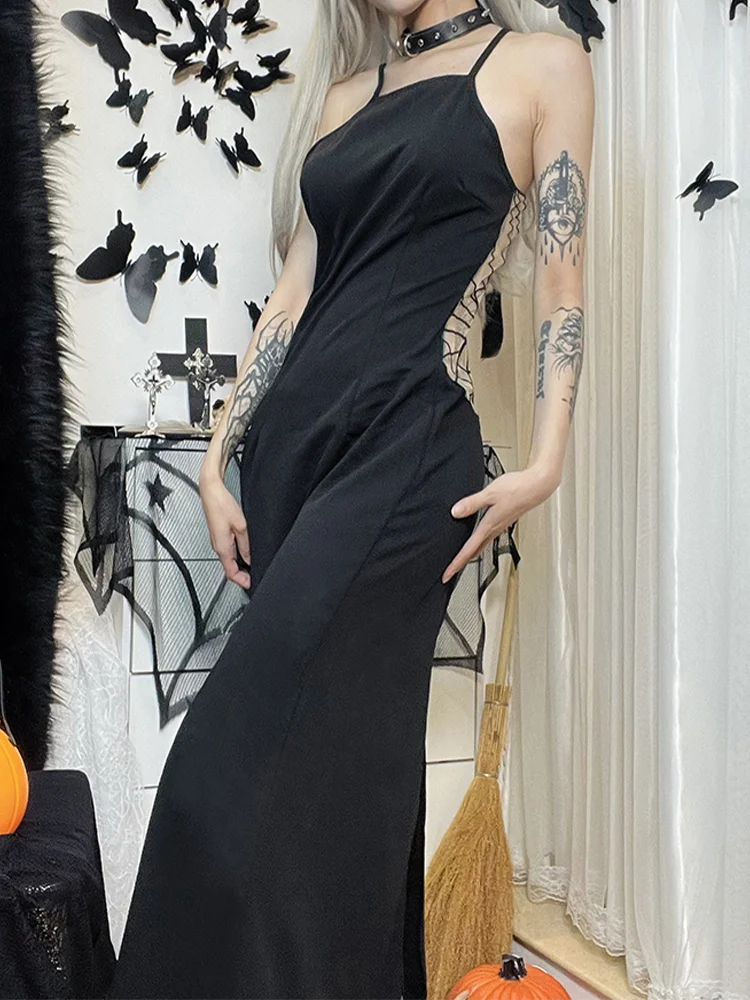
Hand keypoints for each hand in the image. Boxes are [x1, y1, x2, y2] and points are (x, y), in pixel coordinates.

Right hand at [199, 474, 250, 588]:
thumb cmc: (222, 505)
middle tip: (254, 576)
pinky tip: (245, 552)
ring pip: (229, 560)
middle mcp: (218, 546)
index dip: (242, 581)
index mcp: (222, 547)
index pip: (231, 573)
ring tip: (252, 567)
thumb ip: (246, 545)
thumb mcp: (241, 527)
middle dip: (242, 575)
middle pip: (230, 568)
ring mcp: (217, 541)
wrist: (211, 491)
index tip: (252, 584)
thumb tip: (250, 559)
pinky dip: (236, 556)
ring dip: (240, 565)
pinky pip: (228, 551)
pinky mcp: (218, 535)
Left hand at [441, 464, 559, 583]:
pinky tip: (477, 540)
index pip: (469, 549)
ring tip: (460, 561)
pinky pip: (488, 537)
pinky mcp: (504, 520)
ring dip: (470, 555)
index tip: (448, 574)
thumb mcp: (490, 493)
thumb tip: (456, 512)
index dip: (457, 563)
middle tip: (450, 573)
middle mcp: (495, 529)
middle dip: (462, 563)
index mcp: (489, 525)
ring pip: (482, 546)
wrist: (537, 486)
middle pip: (475, 552)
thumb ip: (472, 503)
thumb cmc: (518, 489)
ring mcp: (500, 526)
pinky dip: (479, 543)